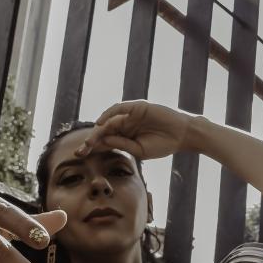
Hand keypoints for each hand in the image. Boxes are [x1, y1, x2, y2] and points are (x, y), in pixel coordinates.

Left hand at [74, 100, 198, 160]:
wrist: (182, 135)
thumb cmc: (163, 145)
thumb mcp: (139, 150)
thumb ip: (122, 144)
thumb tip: (103, 140)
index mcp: (125, 136)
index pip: (105, 141)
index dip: (92, 147)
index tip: (80, 155)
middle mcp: (126, 124)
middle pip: (103, 131)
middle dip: (91, 140)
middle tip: (81, 150)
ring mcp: (130, 115)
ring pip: (109, 120)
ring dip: (98, 130)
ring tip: (89, 141)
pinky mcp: (137, 107)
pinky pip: (119, 108)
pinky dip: (109, 114)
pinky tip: (101, 123)